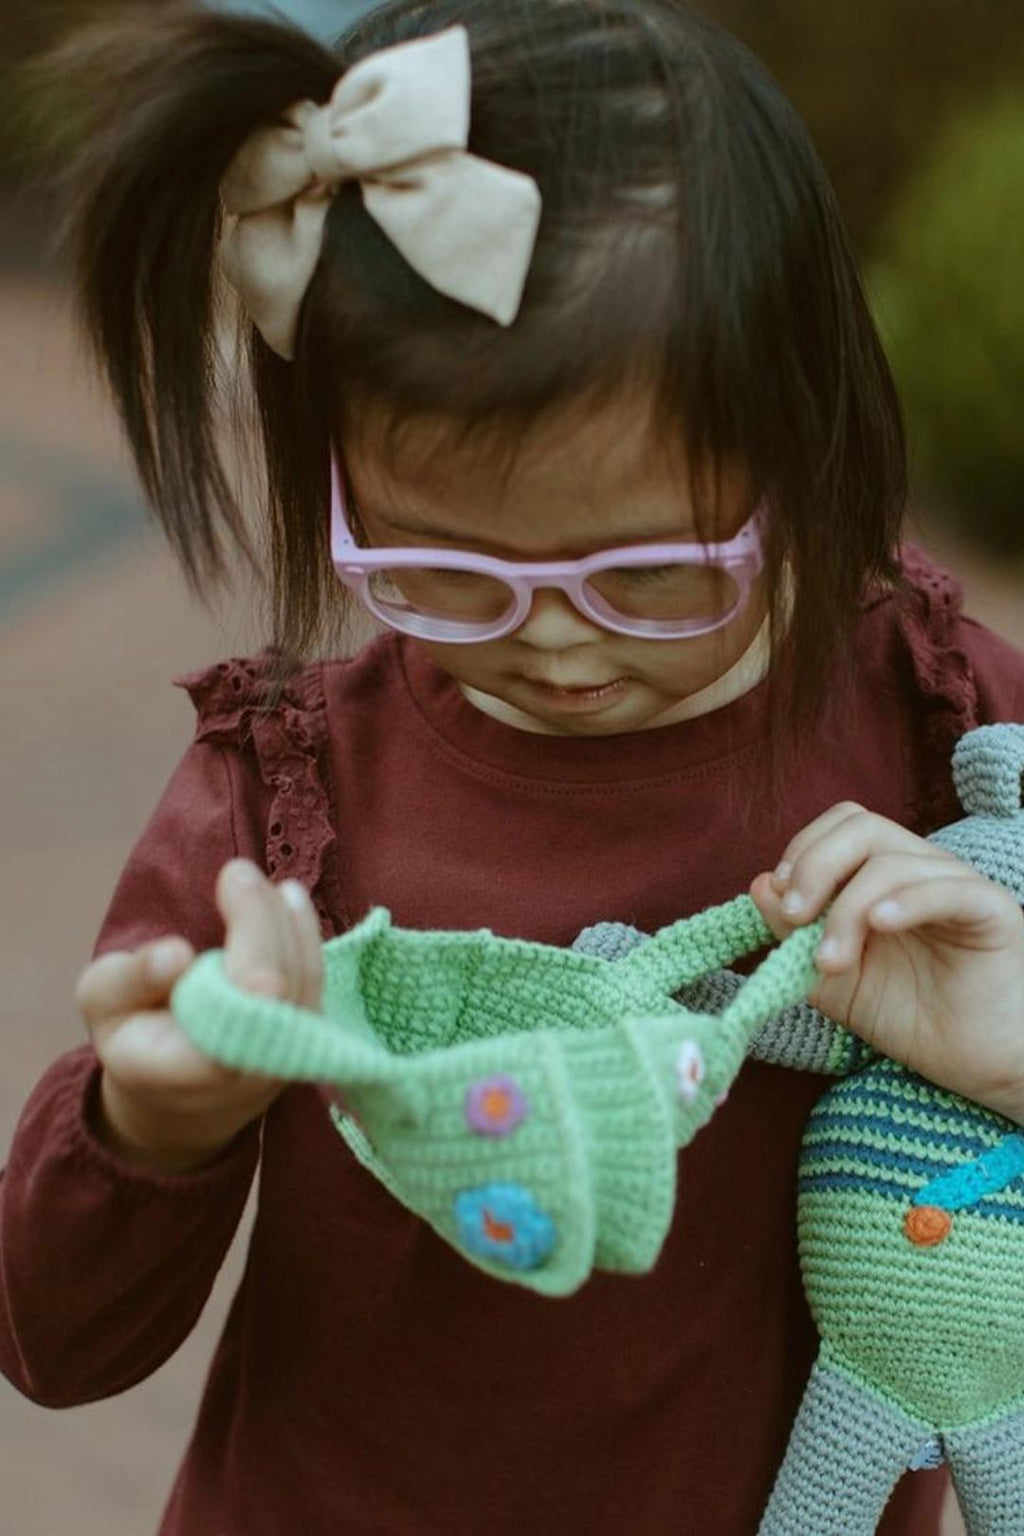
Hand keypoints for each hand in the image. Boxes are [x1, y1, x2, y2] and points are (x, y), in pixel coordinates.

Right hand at [76, 860, 323, 1170]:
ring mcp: (286, 1059)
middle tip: (236, 872)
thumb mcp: (104, 1004)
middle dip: (260, 923)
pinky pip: (315, 979)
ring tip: (253, 878)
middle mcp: (247, 1074)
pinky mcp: (308, 1037)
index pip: (230, 1029)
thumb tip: (175, 954)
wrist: (180, 1094)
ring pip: (301, 980)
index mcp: (184, 1072)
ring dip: (283, 919)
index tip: (226, 903)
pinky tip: (287, 895)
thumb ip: (131, 980)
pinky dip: (303, 932)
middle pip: (274, 992)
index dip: (244, 968)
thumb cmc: (134, 1036)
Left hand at [750, 803, 1023, 1121]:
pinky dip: (905, 902)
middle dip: (815, 865)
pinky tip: (879, 928)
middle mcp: (920, 870)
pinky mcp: (991, 911)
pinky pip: (948, 888)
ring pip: (893, 861)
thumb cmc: (911, 1016)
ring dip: (847, 909)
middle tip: (796, 918)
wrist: (976, 1064)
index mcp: (884, 876)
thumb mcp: (832, 979)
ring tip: (832, 961)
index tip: (782, 903)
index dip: (804, 851)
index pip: (842, 826)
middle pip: (863, 826)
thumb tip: (761, 884)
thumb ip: (793, 935)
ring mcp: (957, 885)